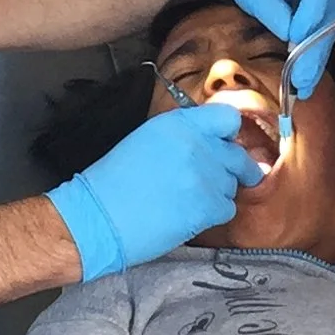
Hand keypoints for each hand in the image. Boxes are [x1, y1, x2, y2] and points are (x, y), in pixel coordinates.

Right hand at [48, 101, 260, 279]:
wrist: (98, 216)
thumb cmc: (113, 182)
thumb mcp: (147, 140)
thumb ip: (183, 135)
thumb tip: (212, 142)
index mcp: (179, 123)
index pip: (228, 117)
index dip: (229, 133)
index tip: (228, 144)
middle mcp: (196, 144)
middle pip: (237, 154)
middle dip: (235, 168)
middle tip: (226, 178)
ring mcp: (204, 176)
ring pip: (231, 184)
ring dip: (217, 193)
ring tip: (186, 199)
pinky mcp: (206, 206)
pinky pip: (226, 209)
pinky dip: (212, 215)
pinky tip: (188, 215)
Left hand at [205, 0, 334, 93]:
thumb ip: (276, 14)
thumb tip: (292, 40)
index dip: (311, 16)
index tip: (295, 40)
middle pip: (330, 12)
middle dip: (315, 49)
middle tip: (302, 79)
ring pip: (330, 27)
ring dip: (316, 57)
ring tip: (303, 85)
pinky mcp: (332, 3)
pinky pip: (326, 30)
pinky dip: (315, 52)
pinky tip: (306, 74)